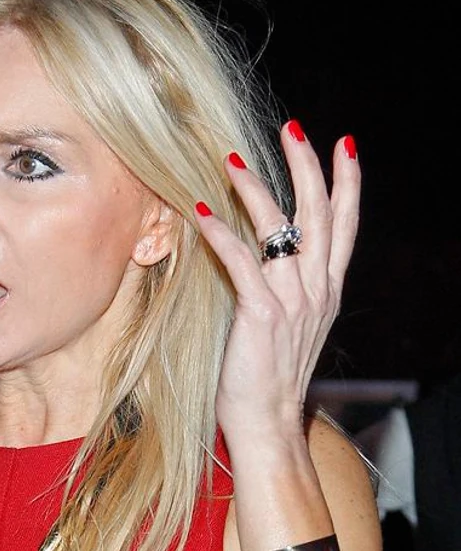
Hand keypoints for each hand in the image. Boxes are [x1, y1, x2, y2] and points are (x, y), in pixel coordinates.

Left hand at [195, 120, 359, 439]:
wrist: (268, 422)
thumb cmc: (271, 371)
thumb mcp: (294, 323)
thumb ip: (291, 284)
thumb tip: (274, 250)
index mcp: (327, 289)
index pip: (345, 226)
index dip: (347, 184)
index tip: (344, 146)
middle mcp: (316, 289)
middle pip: (319, 215)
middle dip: (308, 167)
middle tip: (295, 128)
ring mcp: (292, 302)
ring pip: (281, 231)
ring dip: (257, 190)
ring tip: (232, 159)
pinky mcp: (261, 317)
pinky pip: (243, 265)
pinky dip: (223, 236)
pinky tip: (203, 211)